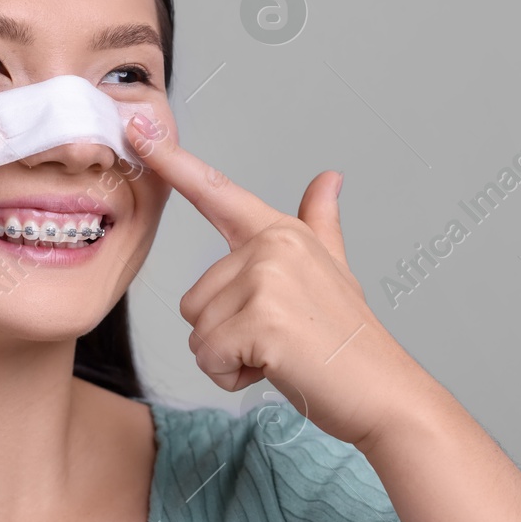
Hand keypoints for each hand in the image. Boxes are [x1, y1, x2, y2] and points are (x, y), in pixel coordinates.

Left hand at [124, 112, 431, 446]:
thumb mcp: (335, 270)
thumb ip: (321, 222)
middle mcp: (271, 246)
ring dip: (229, 357)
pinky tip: (275, 369)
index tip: (136, 127)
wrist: (383, 394)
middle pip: (195, 298)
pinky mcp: (261, 320)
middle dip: (226, 334)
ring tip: (280, 355)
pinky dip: (232, 376)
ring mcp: (266, 280)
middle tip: (279, 341)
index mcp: (281, 232)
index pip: (216, 190)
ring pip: (198, 330)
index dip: (171, 159)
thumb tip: (329, 177)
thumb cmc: (350, 341)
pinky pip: (208, 356)